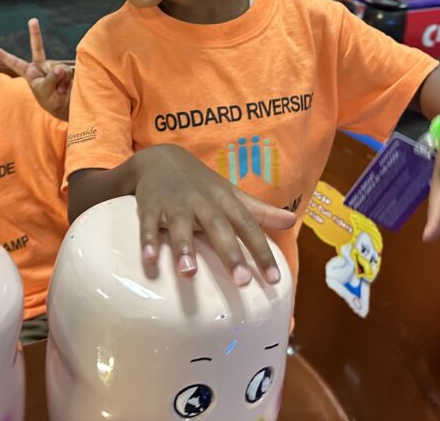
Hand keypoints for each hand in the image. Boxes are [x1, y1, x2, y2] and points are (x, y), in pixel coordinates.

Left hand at [0, 18, 72, 121]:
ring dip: (60, 80)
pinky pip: (68, 71)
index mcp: (30, 73)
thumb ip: (50, 79)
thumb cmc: (52, 101)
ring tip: (60, 90)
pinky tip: (66, 88)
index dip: (5, 57)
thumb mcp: (45, 92)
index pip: (15, 63)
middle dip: (35, 34)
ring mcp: (54, 67)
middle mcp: (41, 67)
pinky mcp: (66, 69)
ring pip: (58, 67)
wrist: (67, 106)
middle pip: (37, 48)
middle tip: (32, 20)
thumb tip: (59, 67)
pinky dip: (67, 80)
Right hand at [131, 145, 296, 285]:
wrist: (160, 158)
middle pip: (218, 227)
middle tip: (241, 281)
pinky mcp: (149, 205)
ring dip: (183, 246)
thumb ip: (260, 211)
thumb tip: (293, 221)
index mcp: (225, 201)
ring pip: (180, 224)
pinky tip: (149, 259)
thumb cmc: (202, 184)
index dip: (262, 252)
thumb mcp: (231, 194)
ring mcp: (175, 203)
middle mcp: (202, 202)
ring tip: (188, 272)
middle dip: (230, 253)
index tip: (274, 279)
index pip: (248, 226)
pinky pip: (146, 223)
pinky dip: (147, 239)